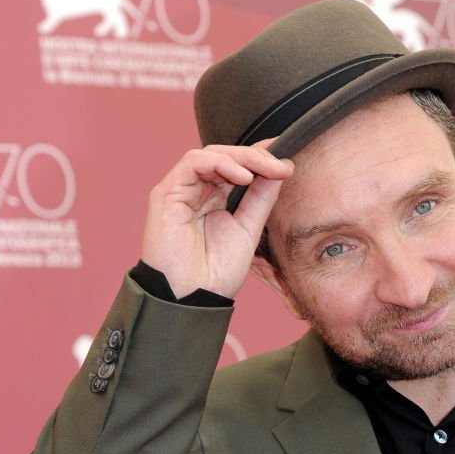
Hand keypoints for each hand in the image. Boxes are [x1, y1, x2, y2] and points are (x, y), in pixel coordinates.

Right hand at [141, 139, 292, 298]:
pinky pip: (193, 162)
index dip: (262, 161)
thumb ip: (261, 199)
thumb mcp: (248, 229)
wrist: (192, 298)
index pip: (238, 167)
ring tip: (268, 170)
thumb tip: (280, 170)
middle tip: (282, 167)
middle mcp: (197, 191)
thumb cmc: (216, 273)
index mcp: (214, 199)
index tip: (288, 166)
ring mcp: (181, 190)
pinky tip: (244, 177)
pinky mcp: (167, 192)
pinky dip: (221, 163)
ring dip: (243, 158)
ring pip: (212, 154)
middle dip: (257, 157)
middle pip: (227, 157)